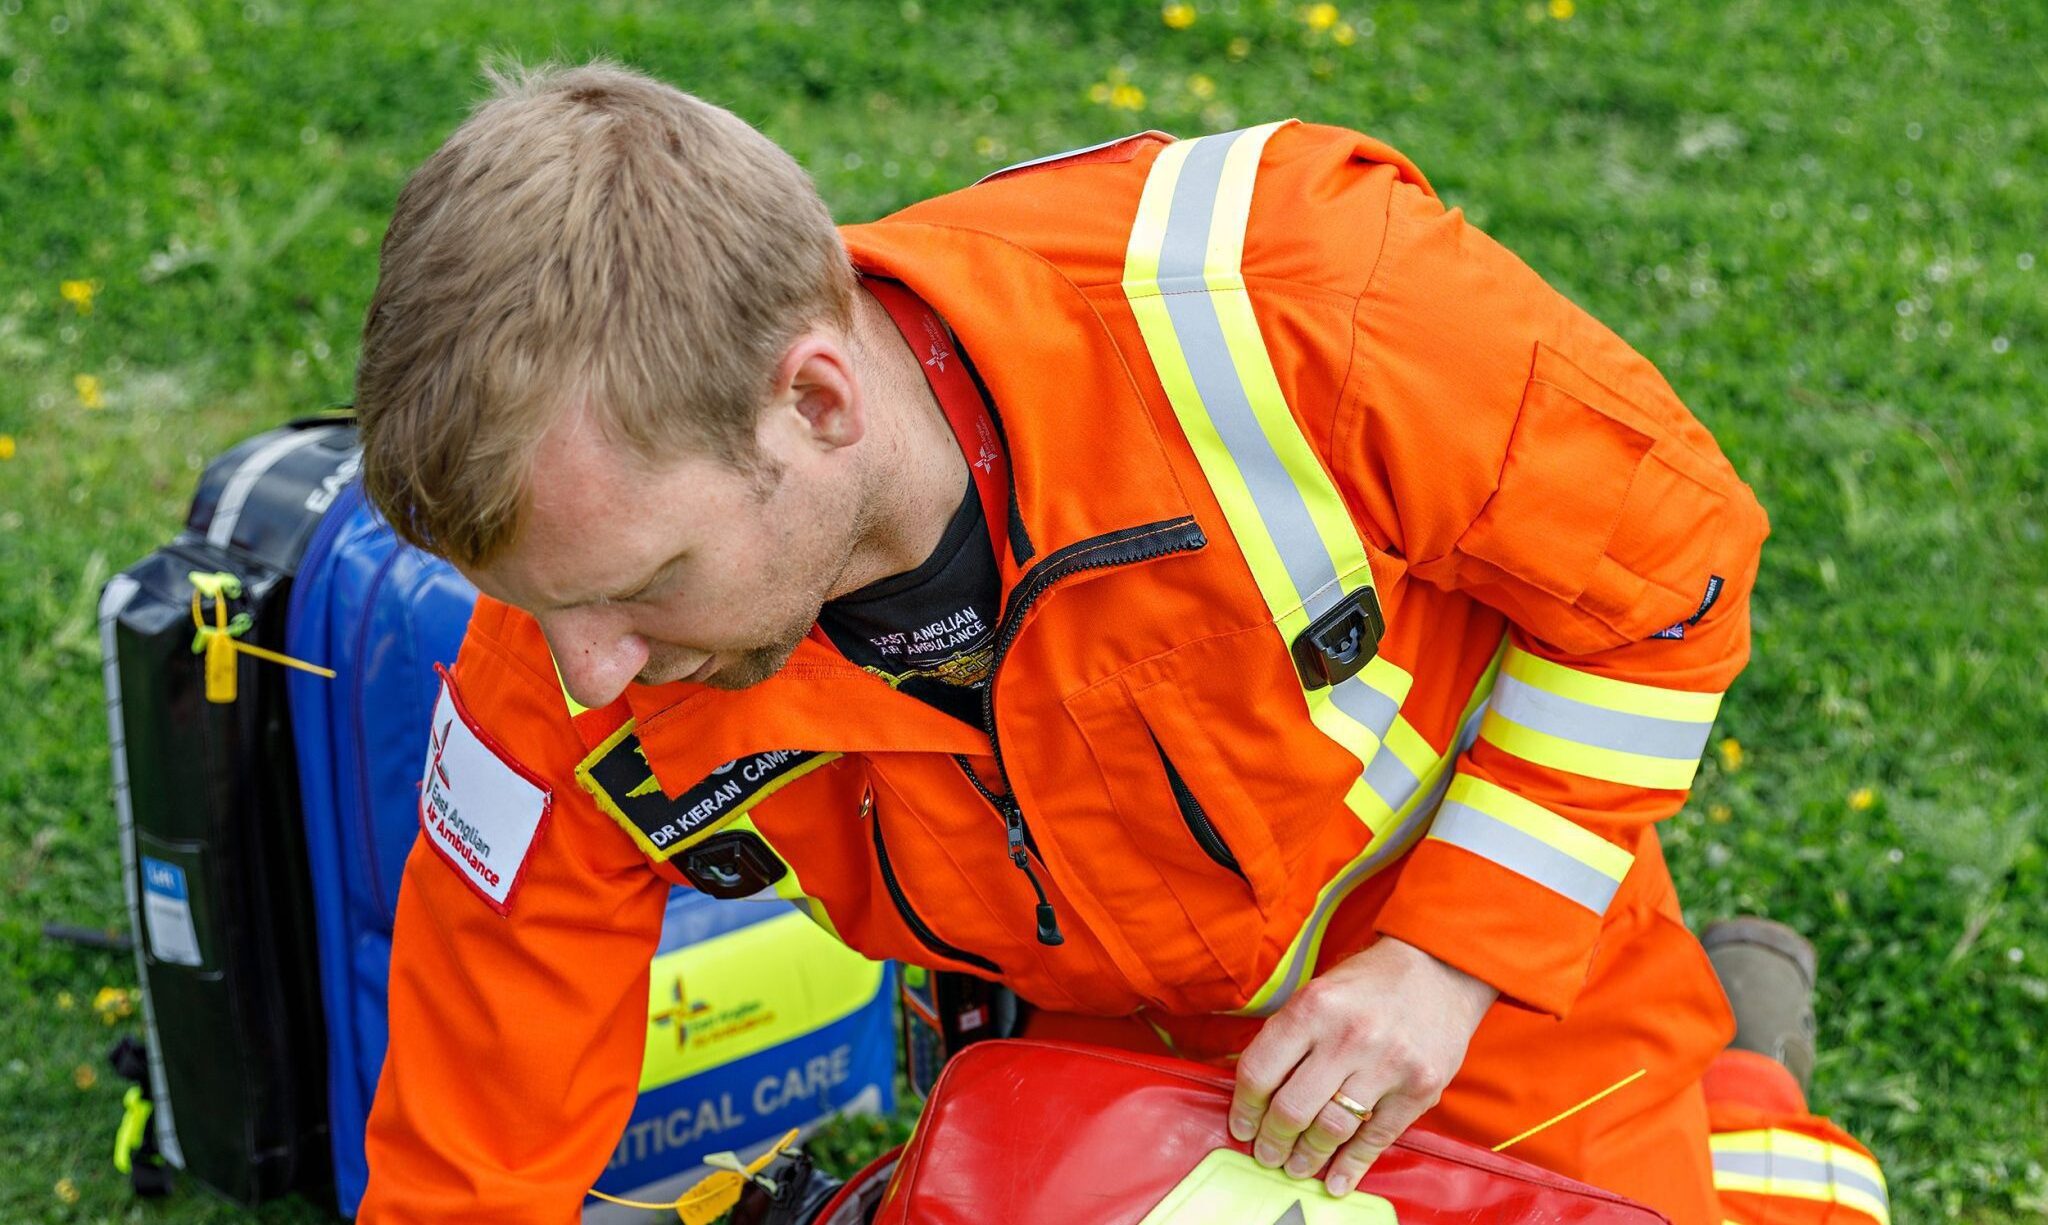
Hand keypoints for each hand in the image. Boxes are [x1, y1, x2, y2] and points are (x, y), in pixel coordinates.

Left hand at [1228, 937, 1496, 1196]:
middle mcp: (1348, 1036)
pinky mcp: (1419, 1088)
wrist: (1439, 968)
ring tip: (1297, 1165)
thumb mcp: (1317, 991)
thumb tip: (1254, 1089)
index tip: (1241, 1126)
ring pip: (1331, 1129)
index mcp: (1312, 1007)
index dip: (1243, 1108)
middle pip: (1291, 1108)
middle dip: (1272, 1140)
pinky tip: (1336, 1180)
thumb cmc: (1368, 983)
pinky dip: (1351, 1165)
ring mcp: (1387, 1064)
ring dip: (1307, 1156)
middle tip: (1267, 1154)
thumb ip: (1287, 1035)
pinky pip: (1375, 1139)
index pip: (1259, 1072)